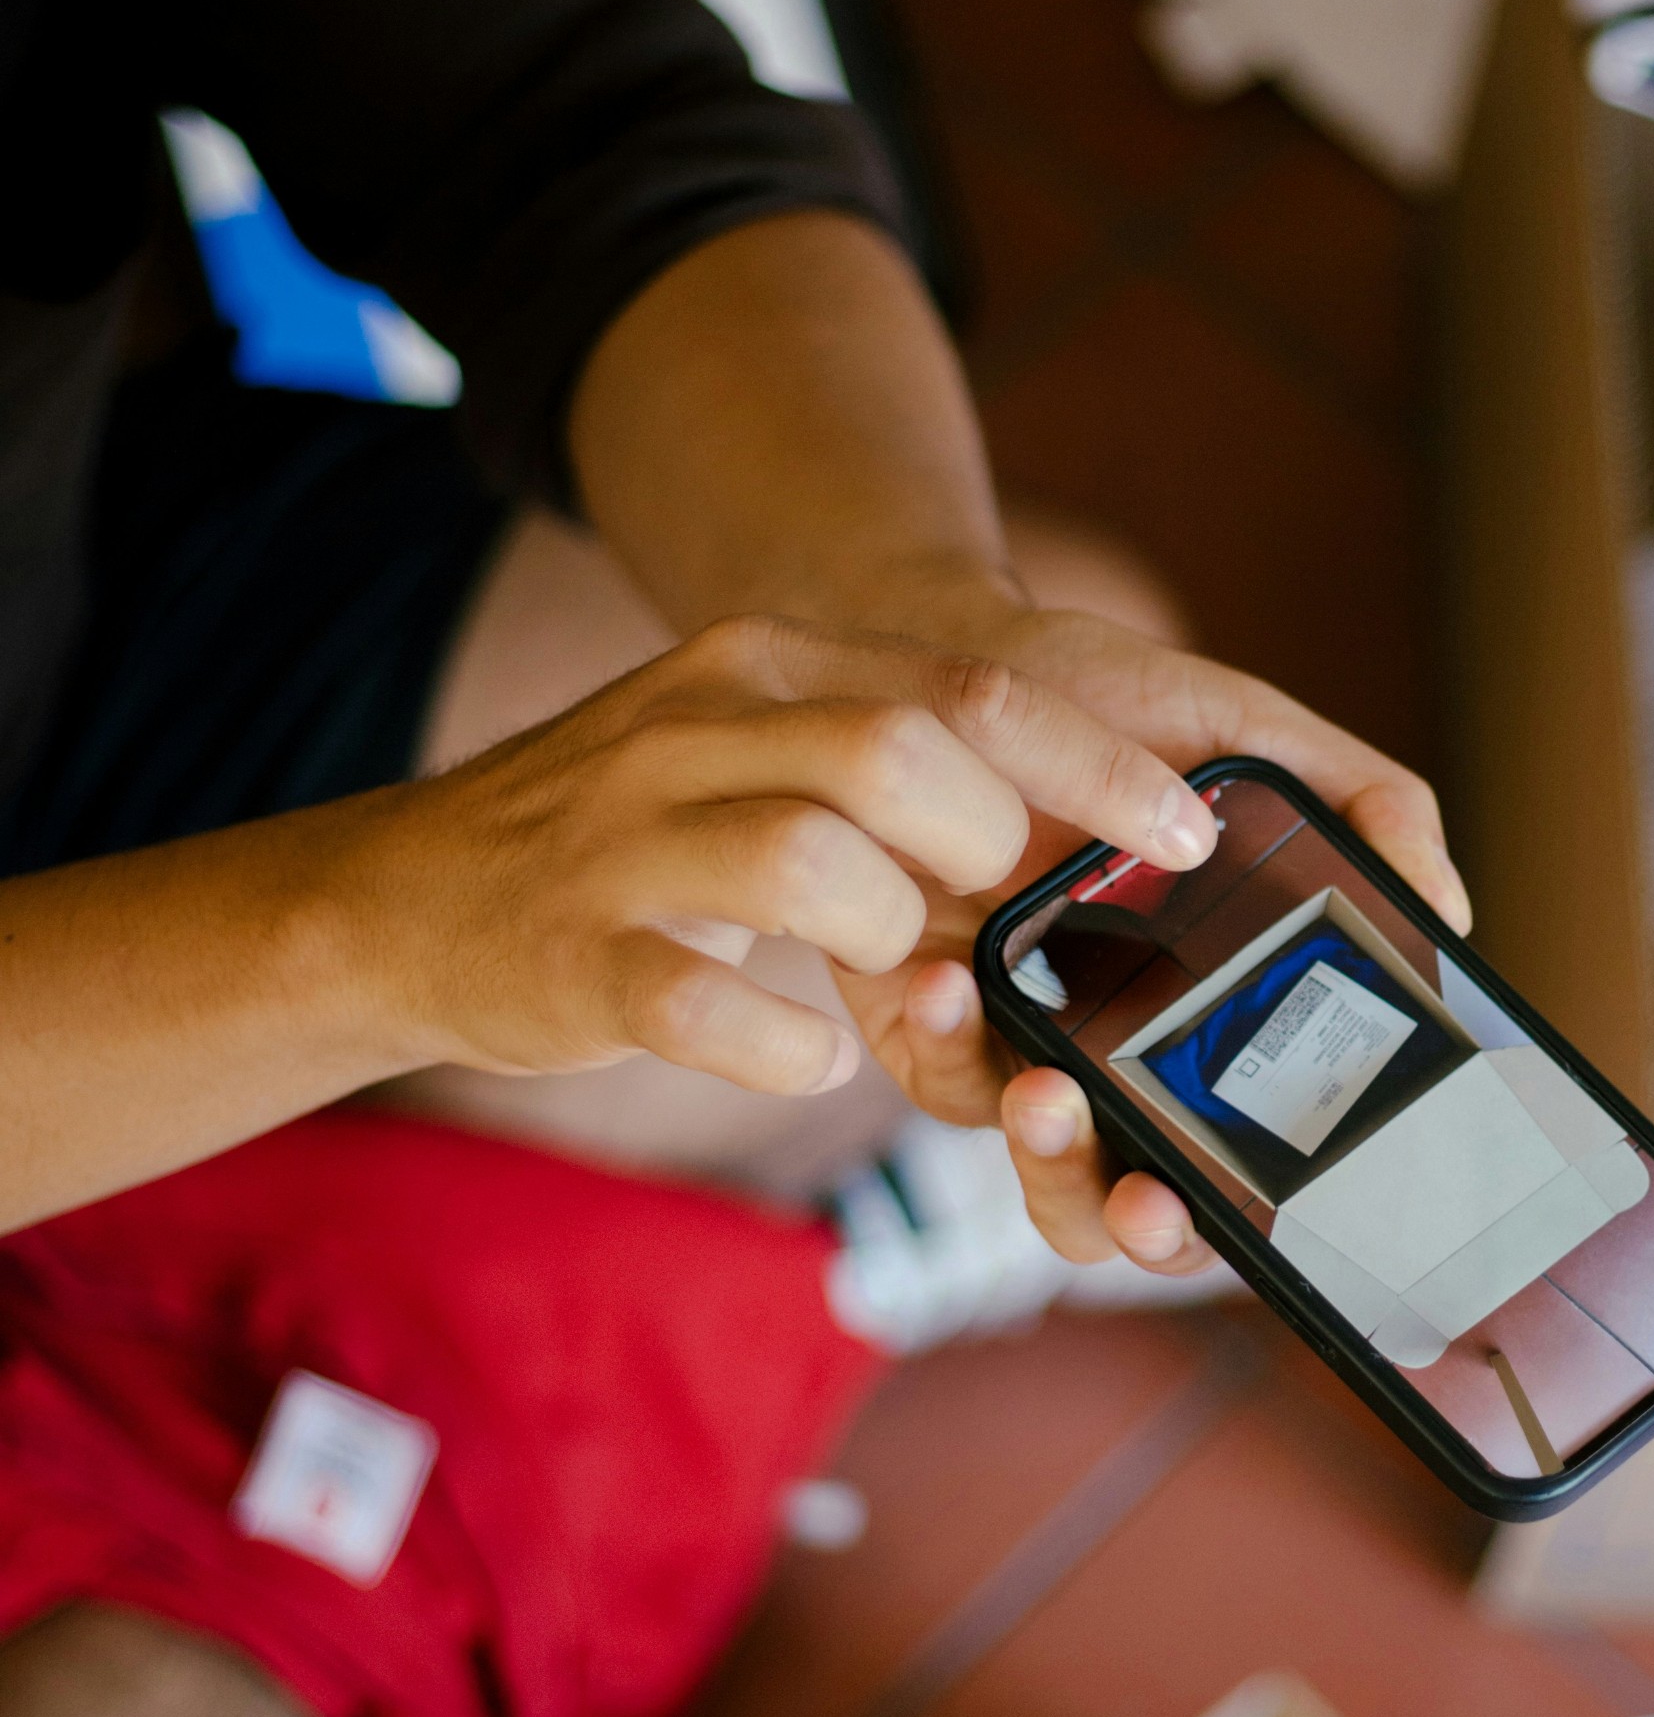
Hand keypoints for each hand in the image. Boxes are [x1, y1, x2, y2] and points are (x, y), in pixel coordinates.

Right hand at [347, 611, 1218, 1089]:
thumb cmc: (632, 834)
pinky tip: (805, 1049)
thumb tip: (1084, 819)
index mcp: (769, 666)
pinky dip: (776, 1040)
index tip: (1187, 830)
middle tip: (995, 915)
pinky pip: (696, 999)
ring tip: (890, 973)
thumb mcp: (758, 751)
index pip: (969, 688)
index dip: (1095, 767)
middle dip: (986, 850)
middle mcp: (698, 725)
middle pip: (898, 754)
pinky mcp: (575, 954)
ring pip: (805, 862)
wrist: (403, 896)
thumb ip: (898, 758)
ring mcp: (626, 838)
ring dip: (886, 934)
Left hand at [847, 586, 1469, 1280]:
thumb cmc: (1105, 709)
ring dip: (1049, 1158)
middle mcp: (1125, 1060)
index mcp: (1217, 1016)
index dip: (1259, 1214)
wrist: (947, 665)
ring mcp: (1024, 1056)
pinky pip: (942, 1075)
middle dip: (1146, 1222)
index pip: (1255, 1162)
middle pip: (1143, 1204)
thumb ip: (1359, 800)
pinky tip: (952, 982)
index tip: (1265, 1210)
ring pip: (1044, 1174)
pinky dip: (948, 1041)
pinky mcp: (931, 1031)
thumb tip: (1449, 911)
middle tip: (1147, 1199)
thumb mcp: (1241, 730)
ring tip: (1044, 1094)